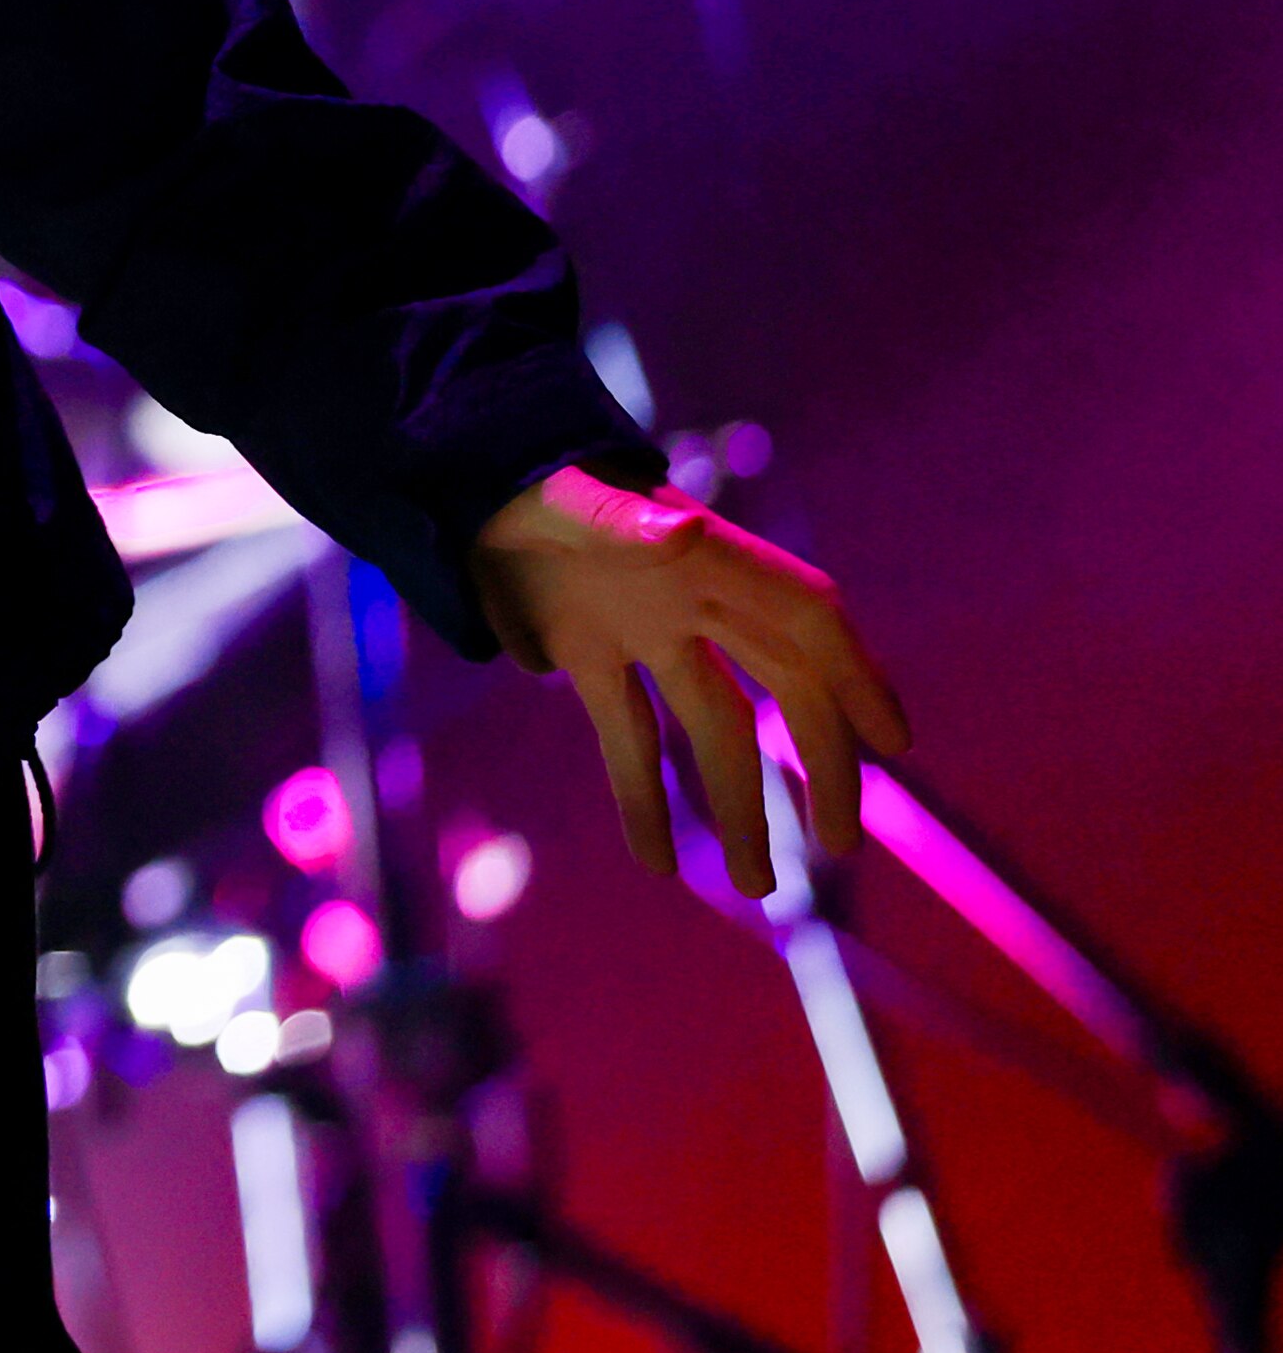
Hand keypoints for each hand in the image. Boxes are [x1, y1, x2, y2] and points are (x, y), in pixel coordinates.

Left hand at [466, 462, 909, 901]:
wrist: (458, 466)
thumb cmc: (528, 477)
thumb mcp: (569, 498)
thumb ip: (624, 522)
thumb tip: (686, 530)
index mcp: (704, 557)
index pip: (805, 618)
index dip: (856, 674)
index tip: (894, 743)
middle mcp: (687, 597)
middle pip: (780, 684)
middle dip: (818, 760)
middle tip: (840, 845)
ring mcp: (640, 626)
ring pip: (711, 726)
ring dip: (737, 803)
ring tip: (756, 886)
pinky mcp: (584, 649)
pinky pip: (626, 733)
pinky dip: (640, 794)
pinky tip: (656, 861)